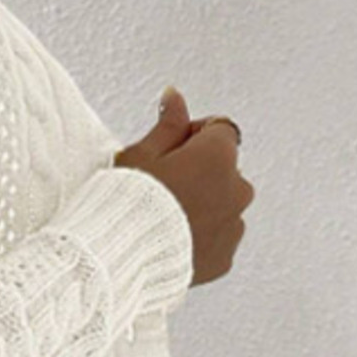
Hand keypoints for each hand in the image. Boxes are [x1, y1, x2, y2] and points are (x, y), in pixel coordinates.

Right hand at [114, 85, 254, 286]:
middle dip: (200, 174)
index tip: (169, 151)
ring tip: (163, 219)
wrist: (120, 260)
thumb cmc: (125, 205)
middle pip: (224, 170)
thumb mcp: (140, 154)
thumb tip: (175, 97)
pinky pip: (216, 240)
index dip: (192, 137)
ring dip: (202, 206)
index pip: (219, 129)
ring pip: (222, 206)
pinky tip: (170, 241)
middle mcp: (236, 189)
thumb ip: (167, 123)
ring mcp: (233, 227)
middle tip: (161, 188)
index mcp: (218, 156)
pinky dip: (200, 238)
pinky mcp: (224, 258)